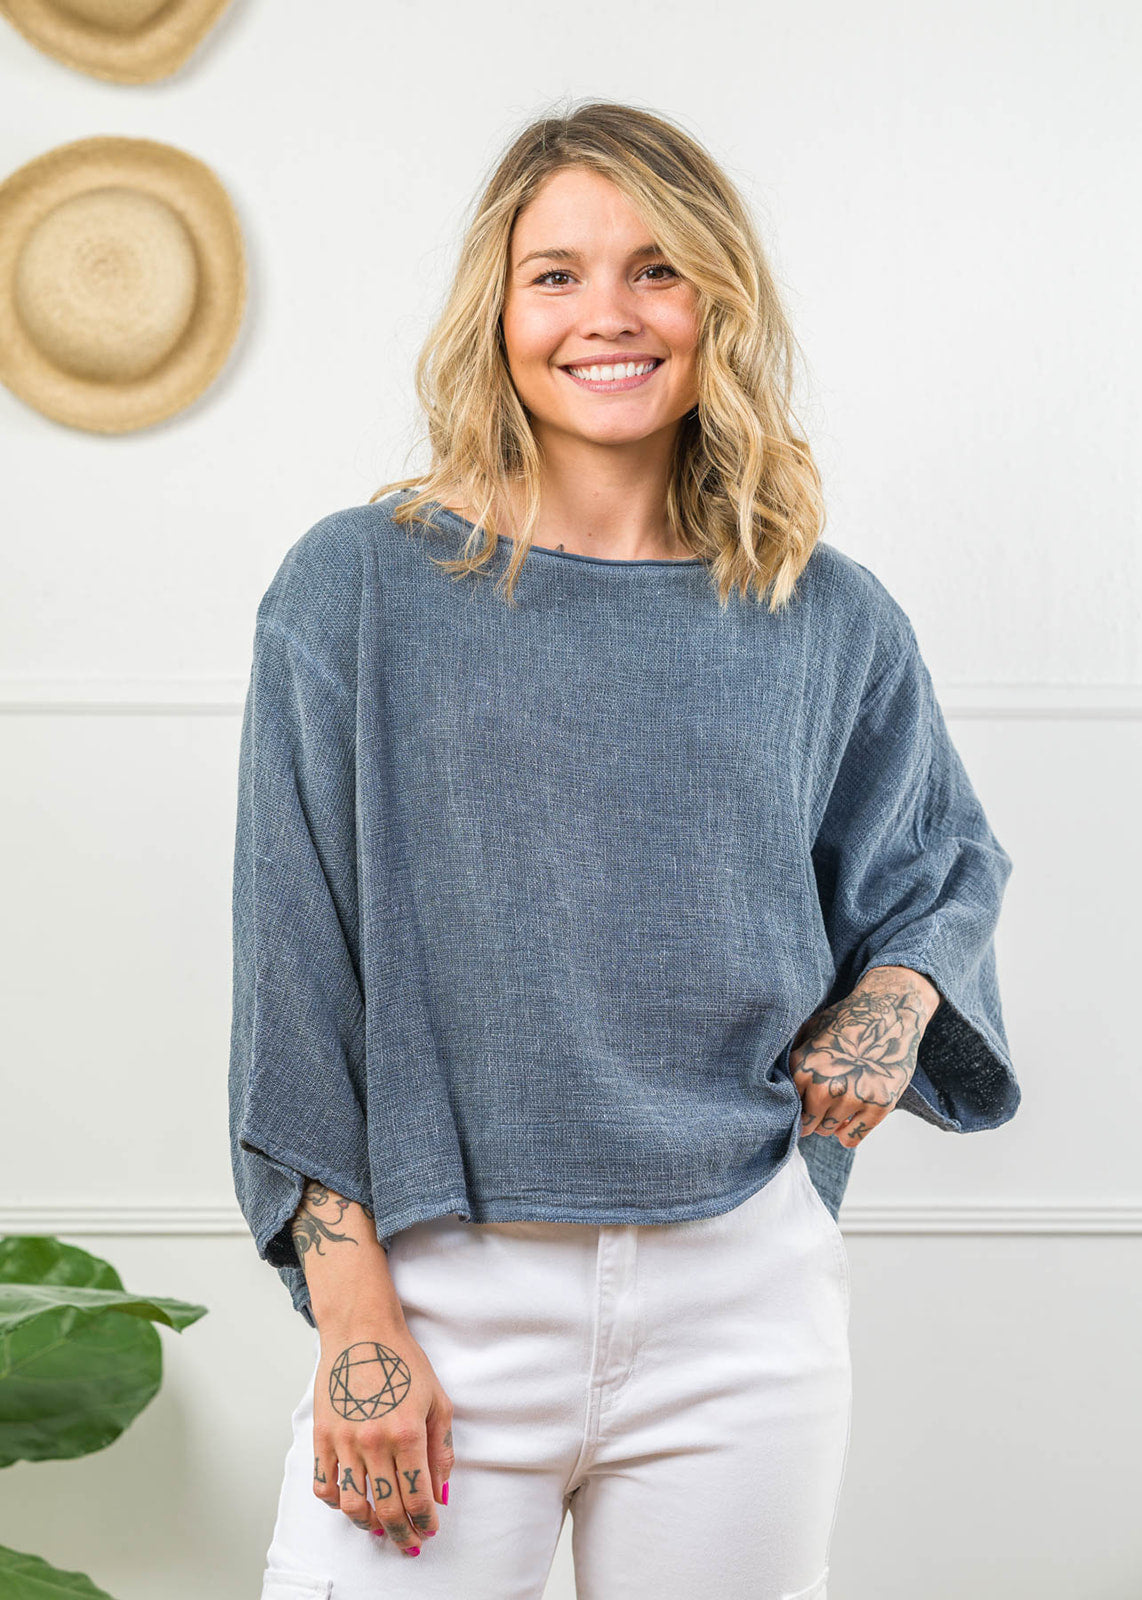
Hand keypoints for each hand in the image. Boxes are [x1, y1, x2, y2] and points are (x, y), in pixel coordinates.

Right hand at [311, 1312, 454, 1555]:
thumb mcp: (437, 1401)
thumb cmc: (402, 1361)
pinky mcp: (321, 1435)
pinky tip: (351, 1502)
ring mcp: (344, 1440)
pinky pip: (324, 1485)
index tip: (428, 1530)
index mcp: (408, 1433)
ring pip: (353, 1505)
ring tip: (380, 1527)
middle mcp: (375, 1442)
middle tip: (408, 1542)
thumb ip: (441, 1450)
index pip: (417, 1497)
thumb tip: (440, 1492)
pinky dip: (337, 1503)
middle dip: (401, 1533)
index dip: (425, 1522)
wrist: (362, 1331)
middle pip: (387, 1508)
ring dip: (368, 1524)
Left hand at [789, 965, 939, 1147]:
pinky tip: (851, 1118)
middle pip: (807, 1125)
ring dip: (831, 1122)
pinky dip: (849, 1133)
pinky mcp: (879, 1105)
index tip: (803, 1102)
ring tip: (839, 1102)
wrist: (889, 1011)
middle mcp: (824, 1086)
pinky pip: (851, 1139)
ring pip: (829, 1131)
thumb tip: (766, 1080)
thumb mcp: (810, 1030)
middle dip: (813, 1118)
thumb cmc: (846, 1020)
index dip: (796, 1107)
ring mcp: (852, 1097)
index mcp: (803, 1069)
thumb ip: (791, 1056)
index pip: (788, 1108)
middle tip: (822, 1104)